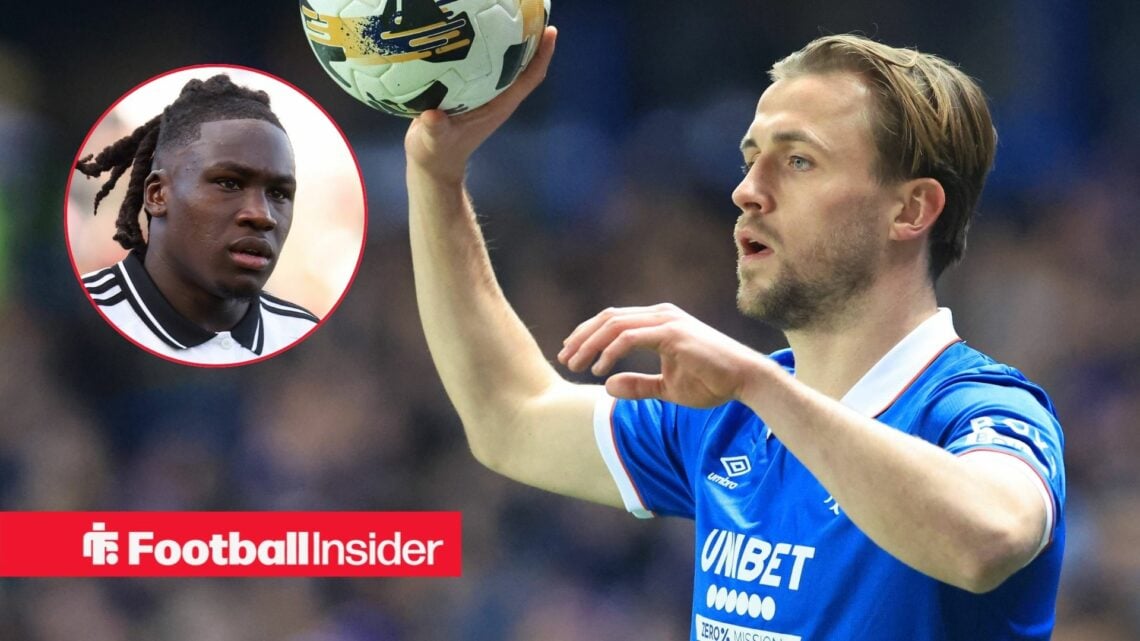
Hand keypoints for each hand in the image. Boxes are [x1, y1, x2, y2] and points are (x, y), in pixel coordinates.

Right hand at [404, 25, 557, 183]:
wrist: (431, 163)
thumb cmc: (436, 154)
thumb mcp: (433, 142)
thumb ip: (435, 129)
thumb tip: (433, 117)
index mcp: (498, 106)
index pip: (529, 78)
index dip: (542, 56)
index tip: (551, 32)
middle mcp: (496, 96)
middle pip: (521, 64)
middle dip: (530, 38)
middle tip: (529, 12)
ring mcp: (483, 93)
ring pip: (502, 61)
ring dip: (507, 39)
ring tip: (504, 12)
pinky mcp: (467, 90)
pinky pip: (480, 63)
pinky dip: (480, 45)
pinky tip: (467, 27)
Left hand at [557, 303, 771, 407]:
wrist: (746, 380)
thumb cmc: (712, 382)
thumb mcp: (667, 388)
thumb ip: (638, 385)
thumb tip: (607, 386)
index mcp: (659, 322)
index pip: (614, 320)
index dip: (588, 334)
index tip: (571, 353)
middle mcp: (661, 315)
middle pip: (608, 317)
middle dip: (582, 338)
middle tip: (565, 359)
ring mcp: (667, 321)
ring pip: (614, 325)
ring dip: (590, 344)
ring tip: (576, 366)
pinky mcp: (672, 333)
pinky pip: (630, 338)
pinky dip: (609, 352)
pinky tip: (599, 370)